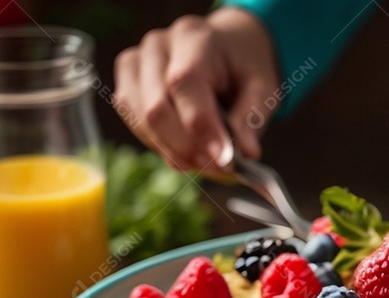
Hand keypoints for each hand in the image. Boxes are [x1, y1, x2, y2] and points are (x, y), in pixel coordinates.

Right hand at [113, 8, 278, 171]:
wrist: (224, 51)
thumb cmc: (241, 69)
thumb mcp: (262, 86)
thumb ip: (251, 117)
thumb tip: (246, 152)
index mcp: (194, 37)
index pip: (184, 83)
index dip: (201, 126)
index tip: (222, 159)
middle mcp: (157, 45)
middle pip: (157, 108)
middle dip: (188, 148)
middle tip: (219, 168)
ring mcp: (136, 64)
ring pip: (141, 121)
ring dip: (174, 152)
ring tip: (206, 162)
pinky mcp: (126, 85)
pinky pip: (134, 124)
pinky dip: (160, 146)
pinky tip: (185, 150)